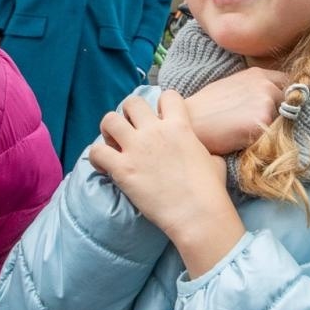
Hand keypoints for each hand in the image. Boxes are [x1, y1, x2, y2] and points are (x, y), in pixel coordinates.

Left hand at [90, 92, 244, 276]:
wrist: (197, 214)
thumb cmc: (210, 190)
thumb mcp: (213, 159)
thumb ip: (199, 148)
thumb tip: (201, 152)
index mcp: (179, 125)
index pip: (167, 96)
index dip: (161, 105)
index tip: (159, 119)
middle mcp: (155, 131)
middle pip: (132, 102)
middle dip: (128, 114)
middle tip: (130, 130)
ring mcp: (136, 148)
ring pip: (109, 120)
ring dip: (108, 130)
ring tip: (112, 144)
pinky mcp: (122, 169)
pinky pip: (96, 151)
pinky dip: (96, 157)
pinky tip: (104, 167)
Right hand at [182, 67, 288, 154]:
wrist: (188, 122)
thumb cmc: (205, 108)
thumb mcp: (232, 87)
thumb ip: (255, 89)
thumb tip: (274, 101)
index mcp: (258, 74)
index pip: (289, 84)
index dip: (287, 99)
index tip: (280, 110)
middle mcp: (266, 84)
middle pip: (291, 105)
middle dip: (281, 116)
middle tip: (259, 128)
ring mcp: (266, 101)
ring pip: (284, 122)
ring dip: (274, 130)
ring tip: (249, 134)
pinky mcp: (262, 121)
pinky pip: (275, 136)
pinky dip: (266, 141)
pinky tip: (246, 141)